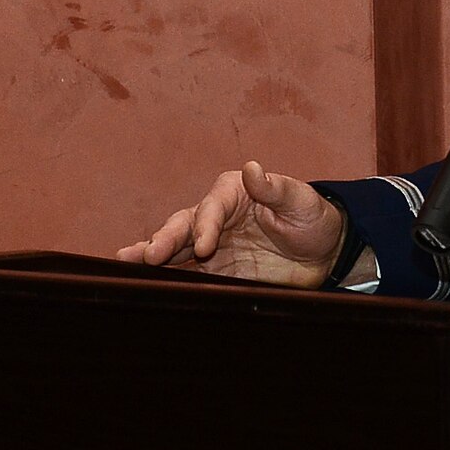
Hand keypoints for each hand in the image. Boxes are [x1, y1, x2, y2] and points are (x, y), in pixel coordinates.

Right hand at [118, 161, 343, 288]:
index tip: (203, 246)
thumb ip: (275, 188)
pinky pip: (186, 273)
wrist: (324, 251)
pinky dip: (166, 277)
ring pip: (175, 248)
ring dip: (152, 254)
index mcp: (233, 192)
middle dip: (165, 239)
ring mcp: (212, 245)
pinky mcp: (215, 270)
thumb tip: (253, 169)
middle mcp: (215, 216)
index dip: (205, 225)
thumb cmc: (312, 217)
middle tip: (149, 254)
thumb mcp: (300, 200)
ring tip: (125, 260)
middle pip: (184, 226)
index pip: (212, 208)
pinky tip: (144, 281)